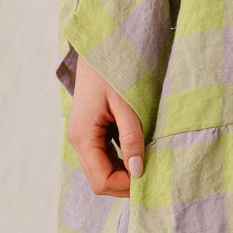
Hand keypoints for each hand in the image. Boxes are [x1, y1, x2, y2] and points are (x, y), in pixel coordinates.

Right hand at [68, 56, 144, 195]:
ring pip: (102, 171)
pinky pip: (105, 157)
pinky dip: (121, 161)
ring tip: (149, 165)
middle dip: (125, 183)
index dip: (125, 186)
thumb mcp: (126, 103)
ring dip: (124, 173)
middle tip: (154, 175)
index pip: (101, 180)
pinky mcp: (91, 131)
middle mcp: (78, 141)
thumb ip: (132, 137)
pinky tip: (140, 153)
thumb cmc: (112, 70)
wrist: (99, 46)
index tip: (150, 178)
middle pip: (100, 180)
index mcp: (83, 136)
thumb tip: (138, 171)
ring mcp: (83, 137)